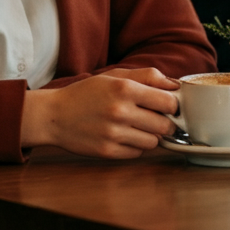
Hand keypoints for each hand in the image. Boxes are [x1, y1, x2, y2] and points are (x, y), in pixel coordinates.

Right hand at [21, 69, 180, 158]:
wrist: (54, 115)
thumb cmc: (87, 93)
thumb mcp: (115, 76)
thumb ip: (148, 76)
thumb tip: (175, 85)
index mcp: (124, 88)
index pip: (168, 102)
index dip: (173, 105)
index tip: (169, 105)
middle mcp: (120, 111)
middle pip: (165, 125)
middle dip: (165, 122)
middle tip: (157, 118)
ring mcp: (113, 134)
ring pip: (153, 142)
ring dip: (151, 135)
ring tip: (138, 127)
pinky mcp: (107, 152)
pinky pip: (137, 153)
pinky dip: (136, 146)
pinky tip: (125, 136)